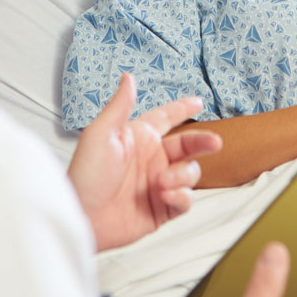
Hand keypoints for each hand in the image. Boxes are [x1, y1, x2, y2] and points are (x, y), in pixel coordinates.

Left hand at [67, 72, 221, 250]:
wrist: (82, 218)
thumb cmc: (85, 176)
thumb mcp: (100, 135)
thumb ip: (120, 106)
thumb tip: (128, 77)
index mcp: (139, 138)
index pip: (166, 118)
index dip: (182, 108)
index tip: (198, 102)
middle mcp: (151, 159)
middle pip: (188, 144)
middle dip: (202, 141)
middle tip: (214, 142)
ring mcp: (158, 185)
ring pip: (189, 173)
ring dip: (182, 175)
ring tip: (162, 183)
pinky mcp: (161, 210)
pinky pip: (185, 200)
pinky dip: (181, 197)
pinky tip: (165, 195)